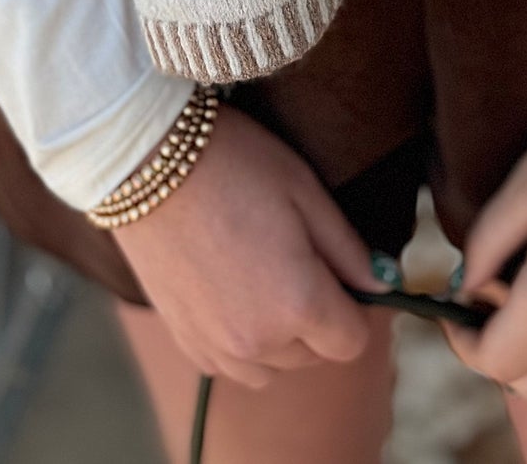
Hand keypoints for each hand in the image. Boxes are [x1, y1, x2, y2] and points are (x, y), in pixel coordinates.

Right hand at [110, 104, 376, 387]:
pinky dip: (241, 339)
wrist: (145, 161)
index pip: (353, 340)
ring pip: (274, 365)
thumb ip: (348, 249)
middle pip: (314, 354)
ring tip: (262, 274)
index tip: (340, 271)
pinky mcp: (185, 340)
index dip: (355, 306)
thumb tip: (381, 284)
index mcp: (298, 303)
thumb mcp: (305, 190)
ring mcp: (217, 346)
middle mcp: (259, 340)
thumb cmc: (233, 163)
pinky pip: (232, 363)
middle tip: (295, 256)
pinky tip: (230, 288)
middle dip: (317, 315)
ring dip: (280, 334)